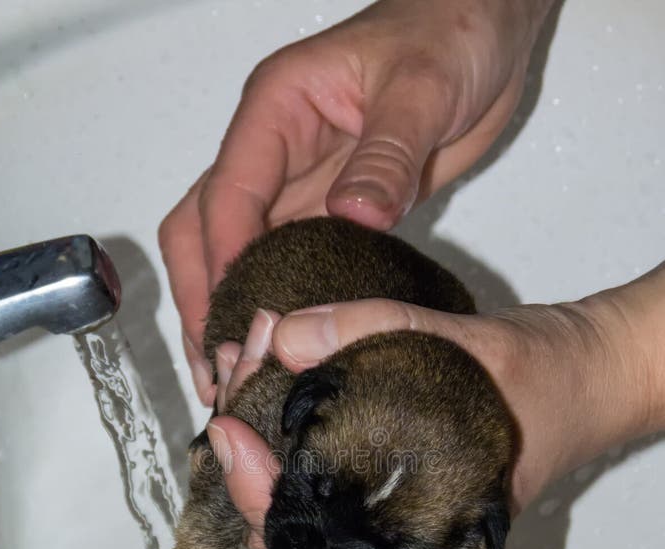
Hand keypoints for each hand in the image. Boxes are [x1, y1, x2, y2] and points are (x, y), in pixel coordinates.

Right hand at [159, 0, 553, 402]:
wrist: (485, 29)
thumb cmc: (451, 31)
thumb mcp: (422, 89)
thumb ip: (386, 154)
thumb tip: (352, 217)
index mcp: (277, 109)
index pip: (227, 195)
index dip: (222, 261)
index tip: (233, 320)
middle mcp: (274, 151)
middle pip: (203, 228)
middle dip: (201, 296)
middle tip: (215, 366)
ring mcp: (298, 184)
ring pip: (235, 253)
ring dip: (227, 308)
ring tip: (232, 374)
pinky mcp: (329, 210)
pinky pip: (285, 260)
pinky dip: (274, 303)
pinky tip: (279, 345)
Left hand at [208, 264, 664, 548]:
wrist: (593, 375)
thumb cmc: (545, 378)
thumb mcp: (466, 342)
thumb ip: (374, 331)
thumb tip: (282, 335)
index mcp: (421, 531)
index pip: (314, 540)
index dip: (256, 493)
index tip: (226, 429)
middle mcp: (399, 534)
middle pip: (290, 524)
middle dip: (242, 456)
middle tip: (229, 379)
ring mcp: (391, 507)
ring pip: (300, 498)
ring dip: (259, 439)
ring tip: (241, 368)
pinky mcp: (387, 474)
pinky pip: (322, 467)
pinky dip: (286, 426)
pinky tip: (271, 372)